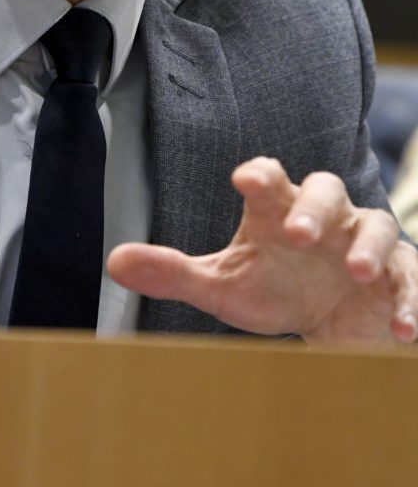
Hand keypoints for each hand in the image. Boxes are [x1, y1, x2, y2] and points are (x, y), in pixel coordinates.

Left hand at [108, 156, 417, 344]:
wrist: (334, 323)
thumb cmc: (276, 288)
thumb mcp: (224, 285)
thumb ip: (174, 272)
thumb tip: (113, 261)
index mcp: (278, 210)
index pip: (270, 178)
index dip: (260, 174)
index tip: (244, 177)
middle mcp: (325, 217)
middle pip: (326, 189)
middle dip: (314, 207)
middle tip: (299, 231)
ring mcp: (365, 243)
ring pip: (375, 225)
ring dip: (368, 245)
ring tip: (355, 271)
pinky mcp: (399, 276)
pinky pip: (410, 277)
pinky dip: (411, 299)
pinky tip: (403, 328)